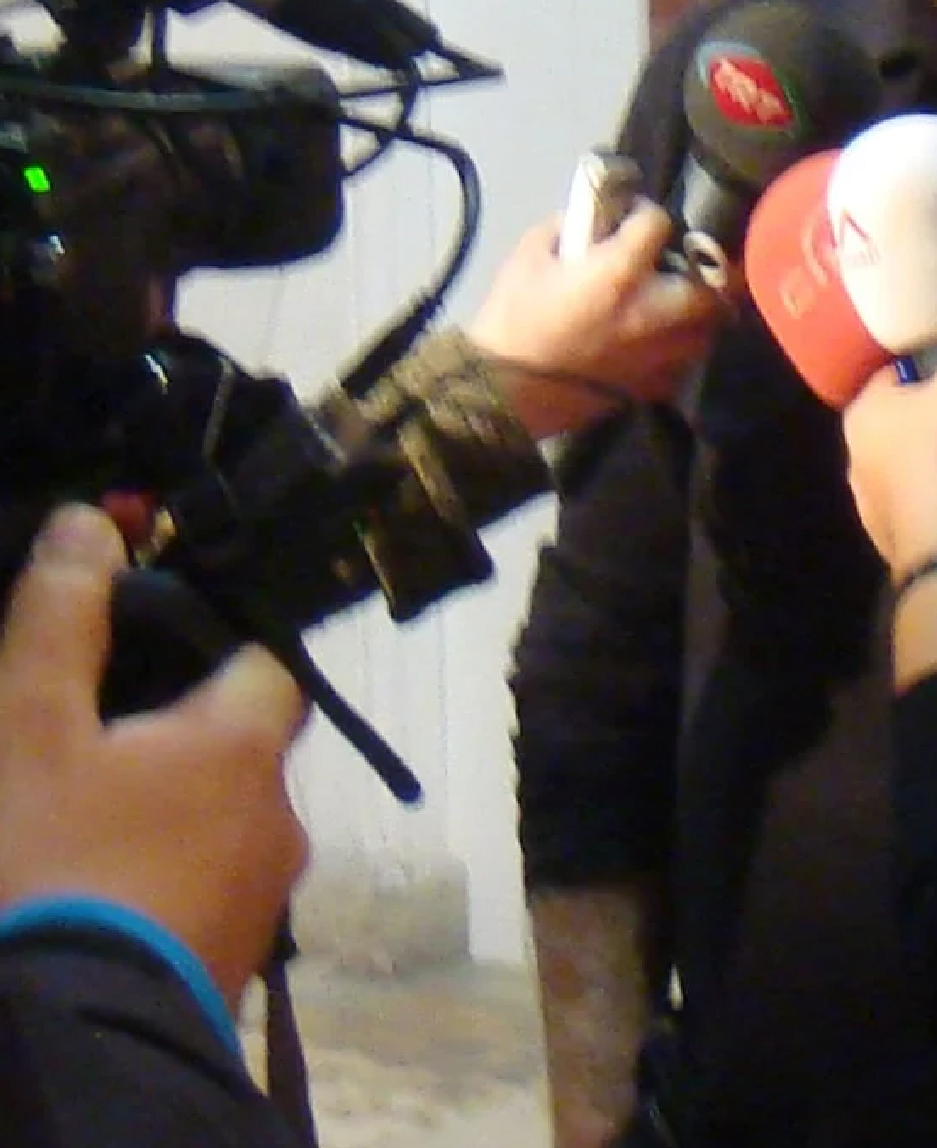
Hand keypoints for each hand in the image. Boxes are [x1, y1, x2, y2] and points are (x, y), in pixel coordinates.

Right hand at [0, 506, 309, 1006]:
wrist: (66, 1042)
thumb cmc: (51, 865)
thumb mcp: (29, 730)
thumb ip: (60, 621)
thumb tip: (87, 522)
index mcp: (246, 746)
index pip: (264, 664)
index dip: (208, 649)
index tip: (143, 659)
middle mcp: (278, 817)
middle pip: (239, 749)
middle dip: (175, 743)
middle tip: (90, 752)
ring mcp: (262, 899)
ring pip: (220, 826)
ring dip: (165, 818)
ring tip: (82, 828)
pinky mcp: (230, 966)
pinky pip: (202, 892)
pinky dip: (159, 880)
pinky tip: (97, 891)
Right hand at [467, 202, 724, 436]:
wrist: (500, 393)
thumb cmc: (511, 320)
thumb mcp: (528, 257)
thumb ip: (566, 228)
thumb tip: (590, 217)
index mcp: (619, 274)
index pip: (658, 223)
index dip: (645, 213)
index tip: (634, 216)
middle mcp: (652, 313)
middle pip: (710, 285)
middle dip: (701, 270)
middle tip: (681, 264)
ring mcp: (658, 355)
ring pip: (708, 329)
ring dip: (699, 312)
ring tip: (678, 304)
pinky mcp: (652, 388)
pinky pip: (685, 364)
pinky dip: (680, 349)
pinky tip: (660, 342)